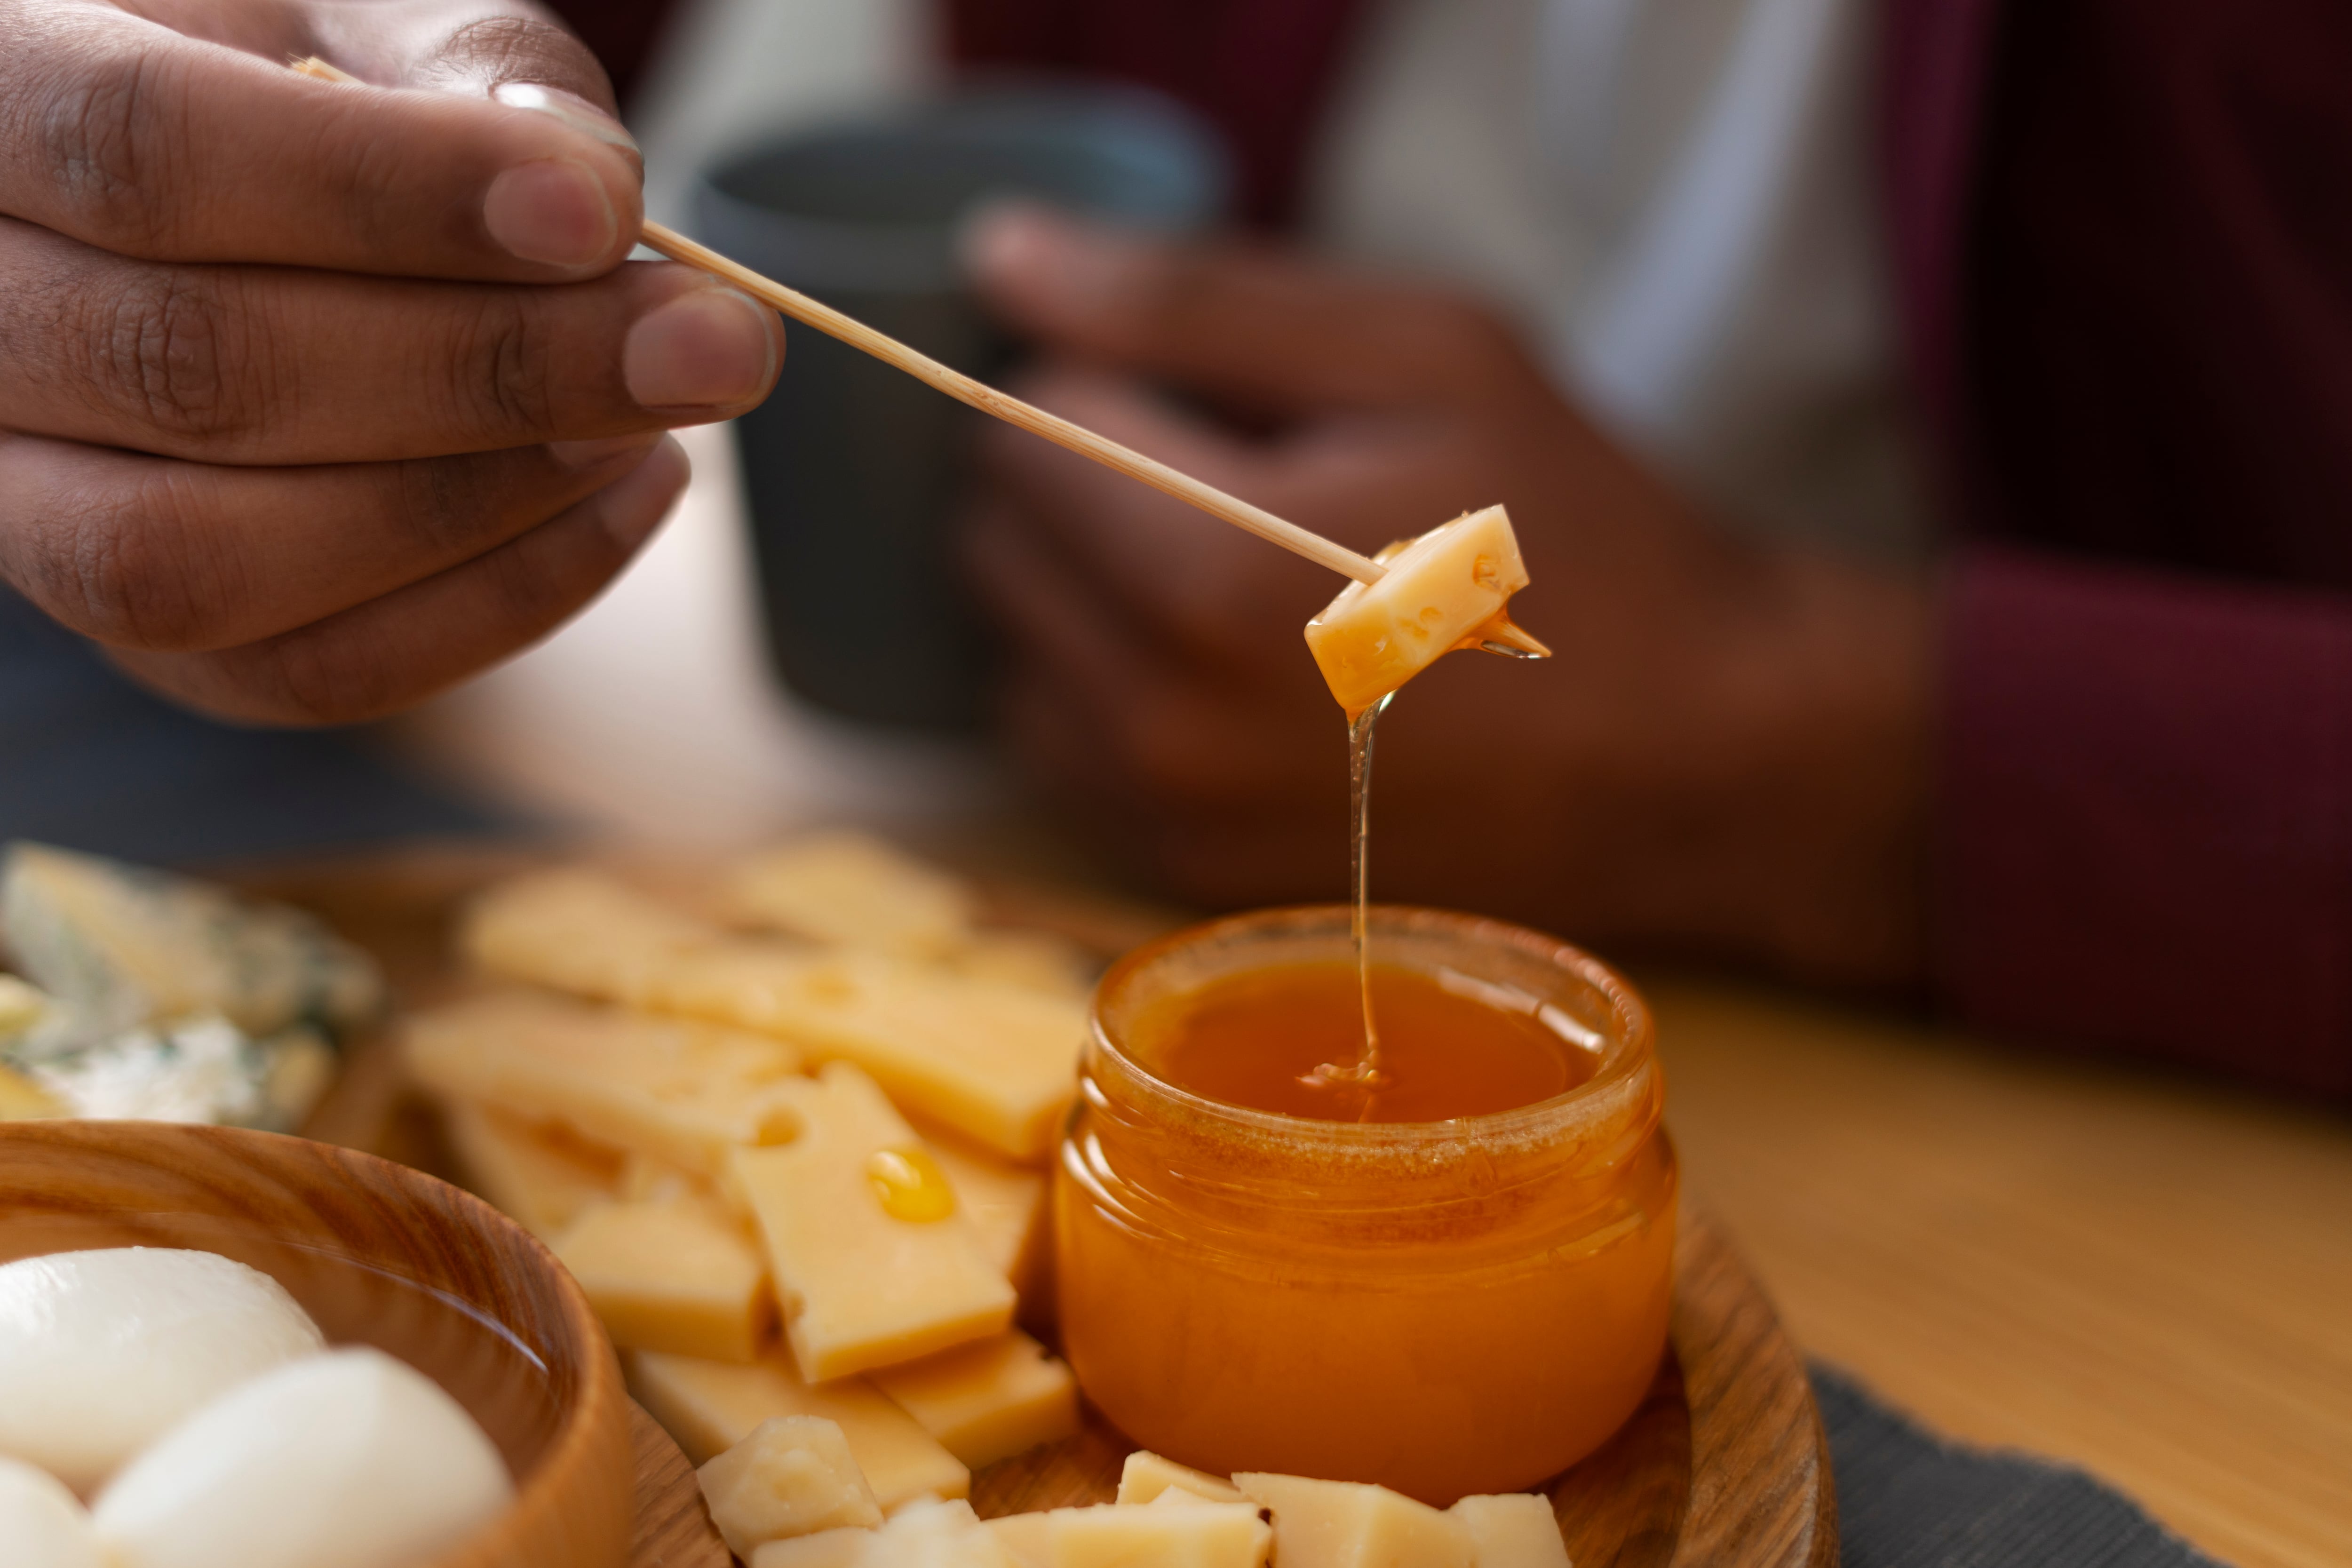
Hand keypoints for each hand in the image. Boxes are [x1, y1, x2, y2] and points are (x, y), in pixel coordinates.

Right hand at [0, 0, 784, 722]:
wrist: (217, 207)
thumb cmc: (293, 89)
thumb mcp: (354, 13)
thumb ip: (466, 69)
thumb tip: (593, 191)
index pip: (146, 152)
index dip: (387, 192)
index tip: (602, 211)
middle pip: (197, 371)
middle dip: (491, 371)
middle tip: (713, 344)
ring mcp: (25, 502)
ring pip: (213, 558)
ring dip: (481, 503)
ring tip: (660, 426)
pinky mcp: (144, 636)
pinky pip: (301, 672)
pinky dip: (496, 605)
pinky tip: (627, 495)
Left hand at [961, 209, 1929, 984]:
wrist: (1699, 756)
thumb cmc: (1580, 538)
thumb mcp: (1426, 358)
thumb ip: (1197, 303)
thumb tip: (1001, 258)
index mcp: (1206, 575)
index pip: (1022, 432)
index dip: (1101, 383)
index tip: (1201, 395)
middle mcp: (1160, 717)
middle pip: (995, 547)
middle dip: (1074, 484)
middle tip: (1222, 476)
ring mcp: (1169, 814)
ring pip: (1012, 657)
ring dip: (1081, 593)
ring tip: (1226, 574)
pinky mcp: (1187, 874)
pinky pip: (1065, 753)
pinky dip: (1107, 691)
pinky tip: (1224, 667)